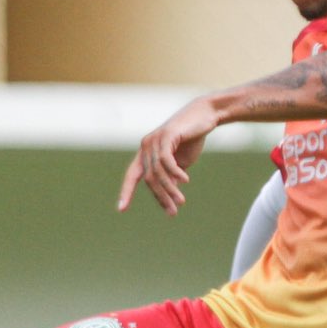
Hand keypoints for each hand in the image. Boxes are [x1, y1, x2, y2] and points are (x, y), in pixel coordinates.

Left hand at [118, 96, 220, 214]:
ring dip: (169, 189)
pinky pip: (165, 160)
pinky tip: (185, 180)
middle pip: (148, 178)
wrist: (205, 116)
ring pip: (157, 172)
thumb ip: (171, 177)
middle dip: (160, 197)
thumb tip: (168, 194)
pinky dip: (175, 172)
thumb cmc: (192, 138)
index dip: (126, 192)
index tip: (121, 209)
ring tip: (181, 201)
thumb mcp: (180, 163)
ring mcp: (154, 140)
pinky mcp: (166, 135)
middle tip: (173, 212)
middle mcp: (146, 146)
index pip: (132, 176)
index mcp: (145, 153)